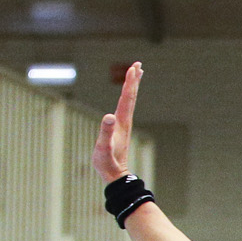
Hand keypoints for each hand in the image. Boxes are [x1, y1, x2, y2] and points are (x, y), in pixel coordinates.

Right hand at [93, 62, 141, 183]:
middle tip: (138, 64)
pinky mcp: (119, 129)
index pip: (126, 98)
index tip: (134, 68)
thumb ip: (105, 133)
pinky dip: (126, 98)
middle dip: (134, 80)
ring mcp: (123, 125)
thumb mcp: (103, 148)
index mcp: (121, 122)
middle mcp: (124, 121)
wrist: (114, 176)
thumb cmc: (107, 163)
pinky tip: (125, 97)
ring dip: (131, 87)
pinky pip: (124, 108)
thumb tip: (108, 116)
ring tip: (135, 75)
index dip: (130, 83)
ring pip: (129, 102)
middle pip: (130, 97)